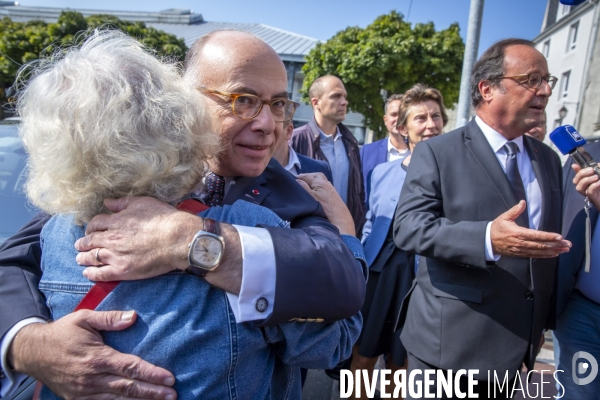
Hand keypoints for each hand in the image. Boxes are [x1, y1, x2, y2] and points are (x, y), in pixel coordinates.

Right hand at [9, 310, 175, 399]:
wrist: (32, 352)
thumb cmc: (62, 332)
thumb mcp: (84, 318)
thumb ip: (110, 318)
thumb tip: (133, 317)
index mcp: (96, 357)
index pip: (130, 367)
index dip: (152, 374)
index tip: (170, 378)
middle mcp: (91, 378)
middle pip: (128, 387)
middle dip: (152, 392)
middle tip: (172, 394)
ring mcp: (84, 392)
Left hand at [75, 197, 201, 280]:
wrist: (177, 238)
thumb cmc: (164, 219)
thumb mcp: (143, 203)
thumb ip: (122, 203)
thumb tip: (107, 202)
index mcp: (116, 221)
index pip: (95, 223)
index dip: (91, 227)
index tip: (90, 230)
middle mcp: (111, 238)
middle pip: (89, 241)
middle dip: (82, 243)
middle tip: (79, 246)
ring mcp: (115, 255)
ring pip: (92, 257)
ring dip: (83, 258)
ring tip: (80, 259)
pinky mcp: (123, 270)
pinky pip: (101, 274)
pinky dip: (91, 273)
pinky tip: (87, 273)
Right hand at [296, 173, 354, 235]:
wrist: (340, 219)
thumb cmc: (324, 208)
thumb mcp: (310, 197)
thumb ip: (303, 187)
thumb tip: (297, 179)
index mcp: (320, 182)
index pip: (307, 176)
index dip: (299, 176)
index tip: (292, 178)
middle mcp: (326, 183)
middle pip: (316, 175)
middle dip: (308, 176)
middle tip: (300, 179)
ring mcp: (331, 189)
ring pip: (321, 180)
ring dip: (314, 181)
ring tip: (307, 185)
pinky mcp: (333, 195)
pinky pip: (324, 186)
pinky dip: (318, 186)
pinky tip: (316, 192)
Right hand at [490, 200, 570, 257]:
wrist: (488, 241)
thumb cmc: (497, 228)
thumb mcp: (504, 217)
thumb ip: (515, 210)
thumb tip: (523, 202)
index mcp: (518, 233)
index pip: (536, 236)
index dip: (548, 236)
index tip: (559, 237)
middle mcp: (521, 243)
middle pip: (541, 245)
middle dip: (556, 245)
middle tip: (568, 244)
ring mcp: (521, 250)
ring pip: (539, 252)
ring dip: (553, 251)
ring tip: (564, 250)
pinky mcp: (521, 254)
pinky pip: (535, 256)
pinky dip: (545, 256)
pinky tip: (554, 254)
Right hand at [572, 164, 599, 209]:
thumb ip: (598, 170)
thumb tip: (597, 164)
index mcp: (585, 181)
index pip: (577, 175)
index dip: (575, 170)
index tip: (575, 165)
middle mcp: (583, 187)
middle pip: (575, 181)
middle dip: (582, 174)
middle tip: (592, 170)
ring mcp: (586, 193)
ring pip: (579, 187)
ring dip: (586, 180)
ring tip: (596, 177)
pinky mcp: (591, 197)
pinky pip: (589, 191)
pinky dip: (594, 185)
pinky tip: (599, 182)